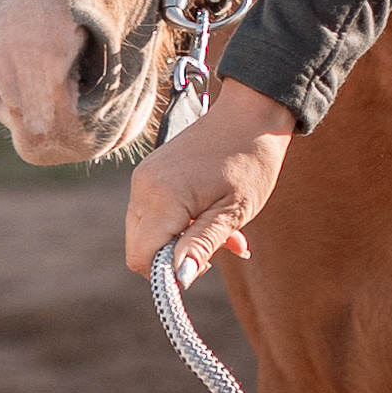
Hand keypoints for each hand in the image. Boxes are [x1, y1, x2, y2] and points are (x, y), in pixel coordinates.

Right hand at [124, 78, 296, 284]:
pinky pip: (154, 212)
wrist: (251, 115)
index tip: (205, 263)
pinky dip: (178, 222)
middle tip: (217, 247)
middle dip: (174, 257)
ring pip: (147, 231)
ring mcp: (144, 178)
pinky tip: (209, 215)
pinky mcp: (150, 173)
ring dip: (180, 239)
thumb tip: (178, 278)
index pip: (142, 257)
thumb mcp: (232, 211)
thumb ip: (201, 245)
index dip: (168, 272)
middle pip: (140, 246)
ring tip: (220, 229)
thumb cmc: (249, 162)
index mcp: (161, 198)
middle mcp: (143, 187)